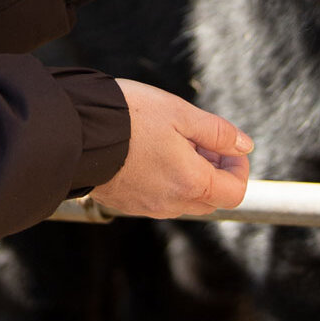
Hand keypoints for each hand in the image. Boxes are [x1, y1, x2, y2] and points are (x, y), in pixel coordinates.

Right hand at [93, 80, 251, 218]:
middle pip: (211, 199)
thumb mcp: (180, 113)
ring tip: (174, 141)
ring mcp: (147, 206)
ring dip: (191, 175)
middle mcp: (171, 203)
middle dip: (215, 170)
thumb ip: (217, 132)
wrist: (76, 131)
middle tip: (202, 140)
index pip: (235, 191)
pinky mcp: (127, 203)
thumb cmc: (128, 117)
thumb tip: (244, 145)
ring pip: (184, 199)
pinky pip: (159, 198)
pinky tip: (151, 152)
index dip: (239, 167)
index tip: (227, 145)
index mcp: (191, 182)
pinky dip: (166, 180)